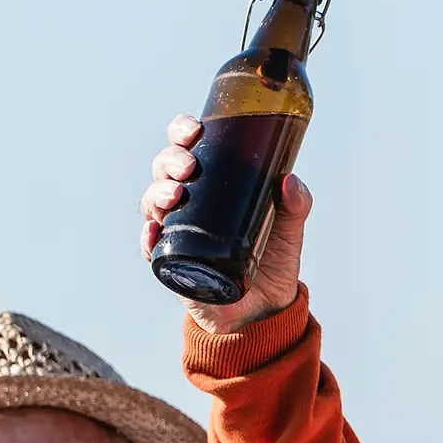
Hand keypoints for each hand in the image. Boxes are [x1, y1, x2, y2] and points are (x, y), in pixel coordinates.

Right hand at [142, 117, 312, 332]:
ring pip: (153, 203)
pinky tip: (154, 231)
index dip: (182, 133)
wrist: (265, 311)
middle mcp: (190, 204)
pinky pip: (151, 248)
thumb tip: (291, 181)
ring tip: (176, 194)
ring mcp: (178, 233)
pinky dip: (147, 238)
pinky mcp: (172, 264)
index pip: (189, 149)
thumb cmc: (272, 263)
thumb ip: (296, 205)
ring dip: (157, 193)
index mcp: (213, 185)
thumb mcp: (288, 230)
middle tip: (188, 168)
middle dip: (169, 161)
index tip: (193, 130)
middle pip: (165, 172)